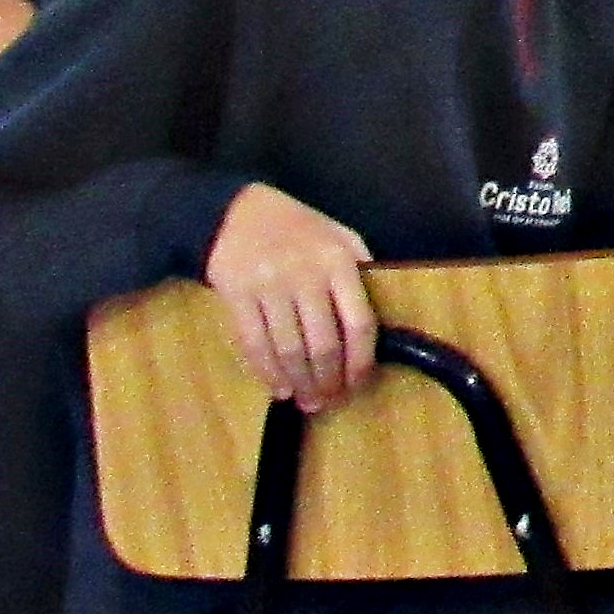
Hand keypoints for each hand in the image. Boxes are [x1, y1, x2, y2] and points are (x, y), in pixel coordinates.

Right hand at [204, 183, 380, 411]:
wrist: (235, 212)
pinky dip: (267, 372)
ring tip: (307, 401)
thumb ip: (361, 270)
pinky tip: (278, 388)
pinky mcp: (237, 295)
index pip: (359, 323)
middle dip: (328, 382)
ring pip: (288, 350)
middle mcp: (305, 275)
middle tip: (330, 402)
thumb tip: (379, 317)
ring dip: (299, 383)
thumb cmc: (297, 228)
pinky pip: (253, 343)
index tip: (359, 384)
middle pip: (322, 344)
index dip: (361, 362)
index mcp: (338, 262)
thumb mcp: (340, 236)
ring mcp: (268, 286)